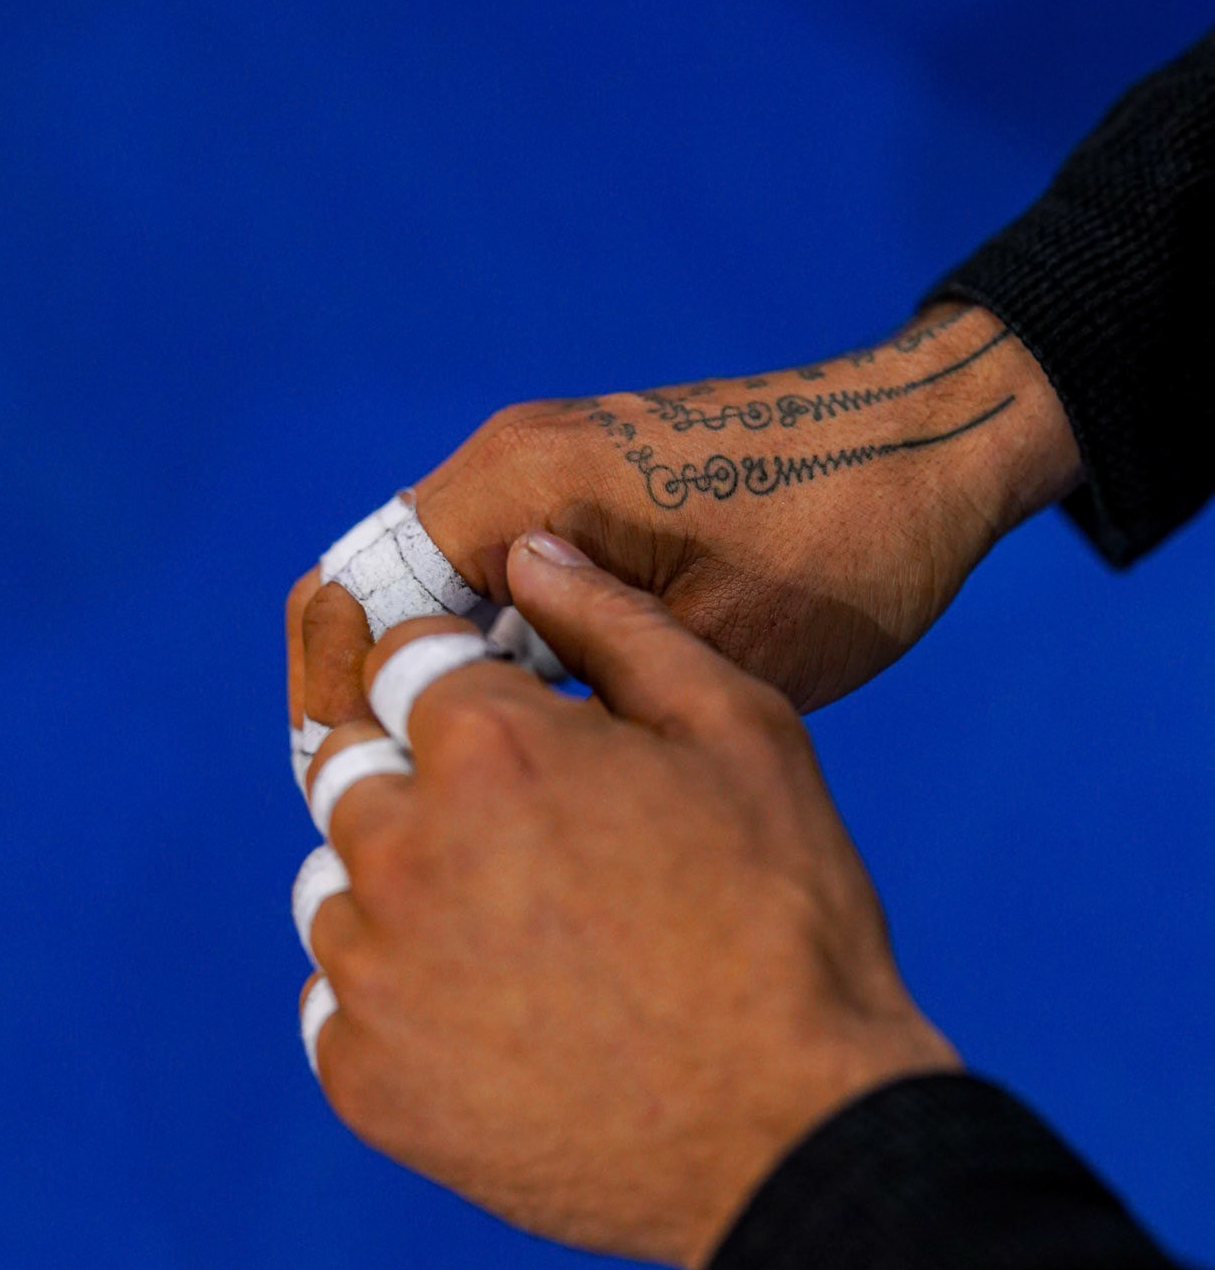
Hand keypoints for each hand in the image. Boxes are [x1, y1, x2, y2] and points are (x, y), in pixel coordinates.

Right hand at [287, 304, 1081, 726]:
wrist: (932, 455)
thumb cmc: (842, 554)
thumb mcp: (706, 652)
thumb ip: (570, 689)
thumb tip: (462, 752)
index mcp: (520, 485)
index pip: (356, 598)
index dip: (337, 708)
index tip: (367, 802)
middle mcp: (511, 464)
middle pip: (371, 593)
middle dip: (370, 704)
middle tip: (402, 814)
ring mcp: (546, 474)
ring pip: (429, 594)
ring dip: (429, 685)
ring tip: (452, 795)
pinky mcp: (587, 498)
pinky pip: (492, 584)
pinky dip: (486, 659)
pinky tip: (523, 743)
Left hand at [300, 537, 958, 1269]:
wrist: (793, 1134)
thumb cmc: (786, 918)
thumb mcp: (741, 732)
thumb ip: (618, 625)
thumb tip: (531, 550)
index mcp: (488, 749)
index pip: (403, 660)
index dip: (460, 681)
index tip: (513, 729)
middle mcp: (403, 852)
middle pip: (350, 768)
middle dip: (418, 777)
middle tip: (522, 837)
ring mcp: (375, 975)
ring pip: (333, 886)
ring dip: (400, 890)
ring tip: (515, 937)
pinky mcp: (364, 1080)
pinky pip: (336, 1003)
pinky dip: (396, 1001)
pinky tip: (492, 1018)